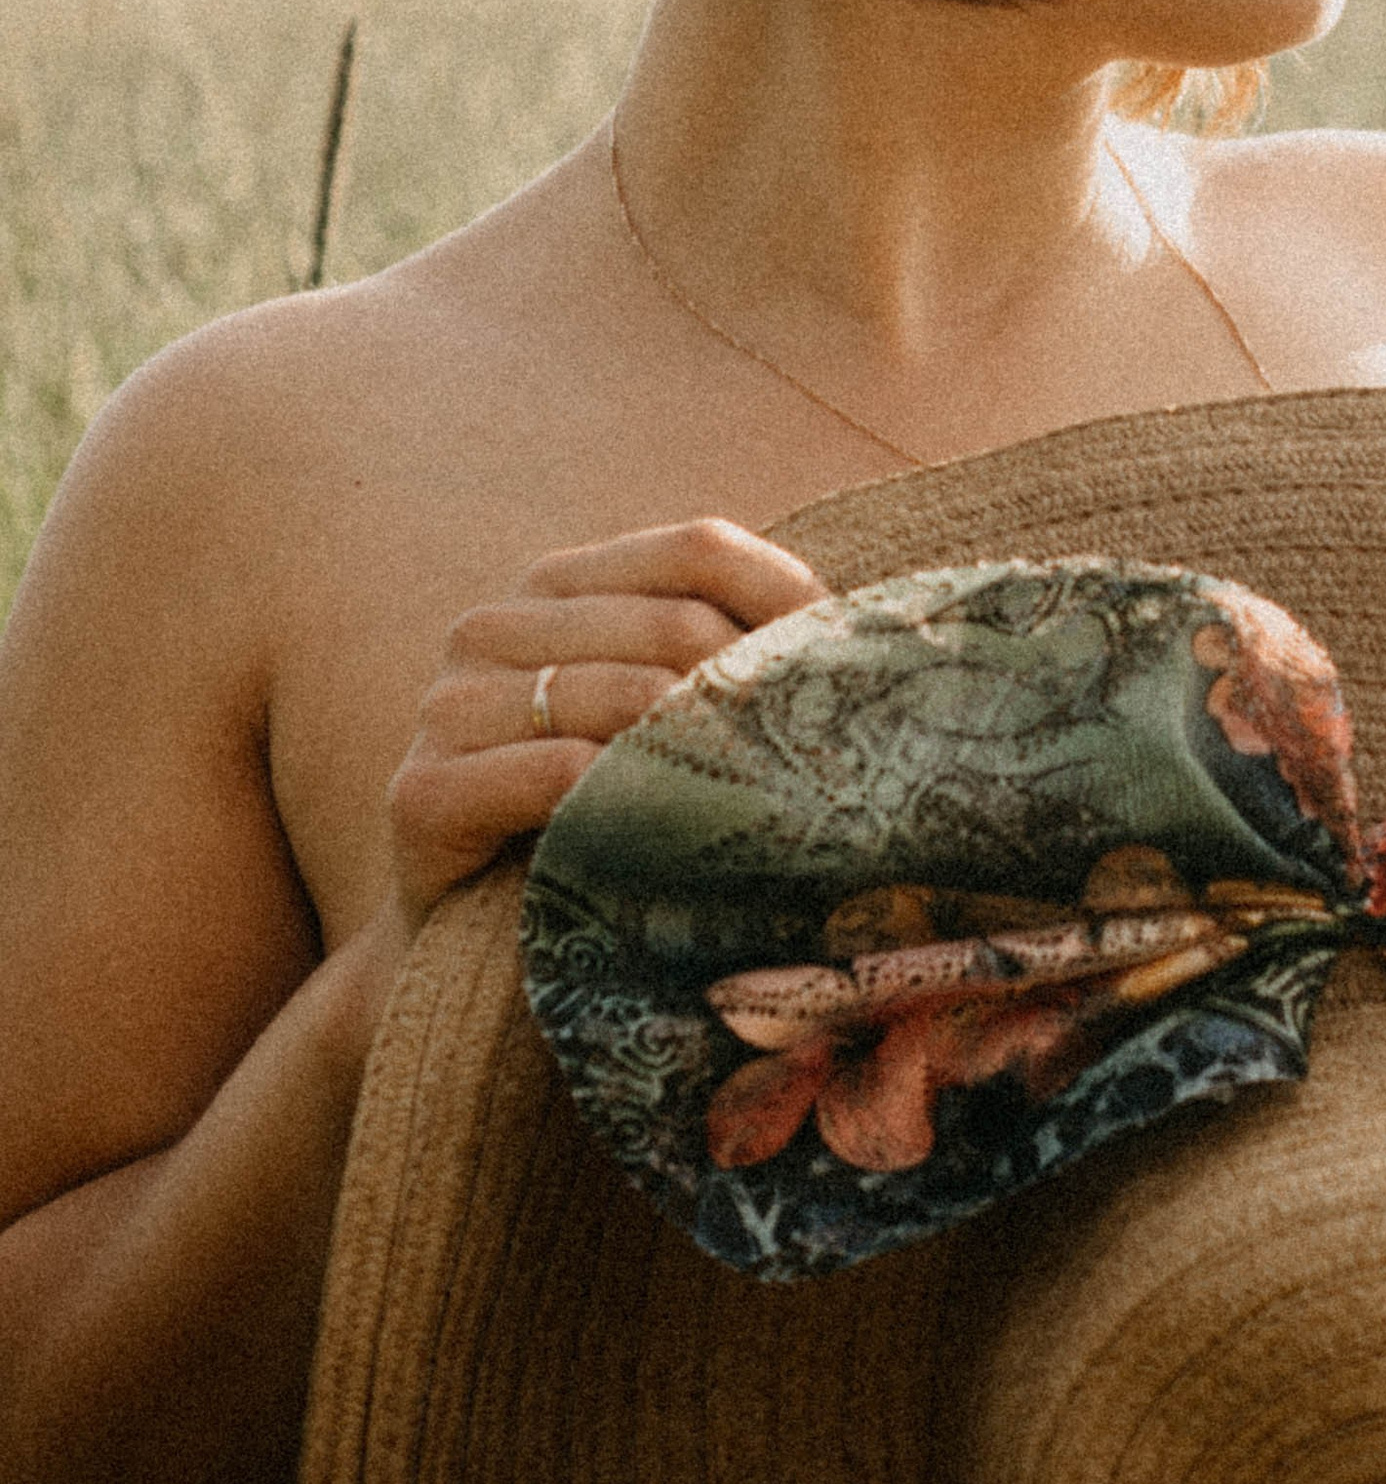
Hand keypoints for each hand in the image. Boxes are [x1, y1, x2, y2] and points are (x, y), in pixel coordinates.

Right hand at [385, 520, 823, 936]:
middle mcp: (491, 625)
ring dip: (709, 749)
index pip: (697, 547)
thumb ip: (722, 655)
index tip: (847, 664)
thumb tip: (866, 630)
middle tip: (825, 755)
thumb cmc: (596, 814)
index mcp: (556, 585)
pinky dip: (629, 798)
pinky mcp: (421, 791)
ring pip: (622, 694)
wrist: (471, 936)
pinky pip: (555, 774)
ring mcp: (446, 704)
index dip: (788, 598)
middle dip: (760, 688)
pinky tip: (679, 832)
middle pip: (672, 622)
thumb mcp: (659, 716)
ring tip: (774, 797)